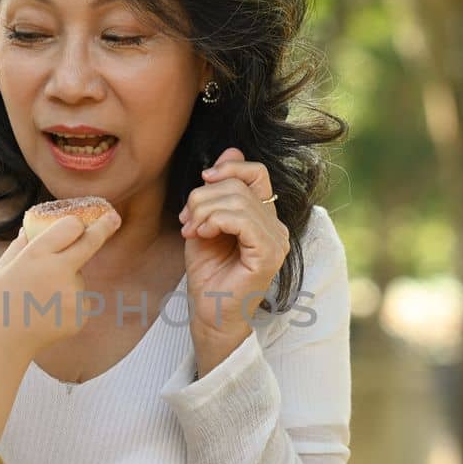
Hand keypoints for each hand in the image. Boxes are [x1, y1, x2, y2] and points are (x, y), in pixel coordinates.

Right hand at [0, 209, 121, 353]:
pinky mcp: (80, 315)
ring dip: (67, 281)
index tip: (85, 220)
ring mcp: (73, 295)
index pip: (70, 227)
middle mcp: (59, 272)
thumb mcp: (1, 267)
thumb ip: (22, 245)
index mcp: (37, 255)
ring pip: (79, 278)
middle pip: (90, 244)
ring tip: (38, 299)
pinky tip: (46, 313)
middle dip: (104, 228)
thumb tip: (33, 228)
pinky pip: (79, 300)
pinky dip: (67, 303)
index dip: (76, 224)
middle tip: (114, 218)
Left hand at [178, 147, 289, 352]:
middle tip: (186, 220)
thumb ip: (217, 191)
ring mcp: (276, 240)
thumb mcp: (206, 222)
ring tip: (191, 229)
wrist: (209, 314)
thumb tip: (231, 149)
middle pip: (240, 185)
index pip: (256, 172)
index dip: (228, 167)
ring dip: (204, 210)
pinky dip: (214, 221)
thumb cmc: (209, 274)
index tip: (202, 181)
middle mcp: (276, 225)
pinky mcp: (269, 254)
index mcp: (264, 216)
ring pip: (238, 200)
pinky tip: (202, 234)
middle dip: (203, 197)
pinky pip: (242, 219)